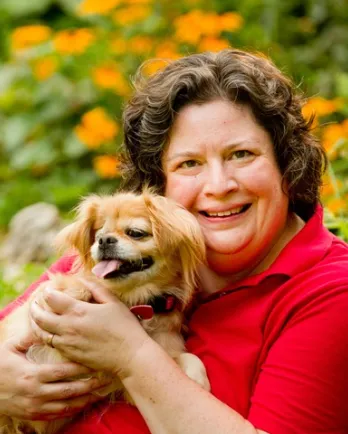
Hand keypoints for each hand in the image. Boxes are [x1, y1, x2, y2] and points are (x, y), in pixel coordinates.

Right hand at [0, 335, 110, 420]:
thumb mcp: (10, 348)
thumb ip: (29, 337)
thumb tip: (46, 323)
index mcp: (32, 374)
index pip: (63, 372)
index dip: (81, 368)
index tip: (95, 362)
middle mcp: (36, 392)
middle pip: (69, 390)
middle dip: (89, 385)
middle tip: (105, 379)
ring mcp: (36, 406)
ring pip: (66, 405)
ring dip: (85, 400)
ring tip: (100, 394)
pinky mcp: (34, 415)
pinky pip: (57, 414)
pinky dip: (73, 410)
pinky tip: (84, 404)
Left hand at [30, 281, 150, 377]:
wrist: (130, 355)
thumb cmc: (125, 326)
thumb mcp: (113, 302)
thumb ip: (96, 289)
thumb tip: (83, 280)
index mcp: (78, 311)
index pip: (52, 298)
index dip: (47, 292)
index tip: (48, 289)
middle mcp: (68, 327)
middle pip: (40, 317)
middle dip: (34, 308)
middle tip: (34, 302)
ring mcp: (67, 343)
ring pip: (41, 333)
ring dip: (36, 323)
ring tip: (36, 317)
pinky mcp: (69, 355)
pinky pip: (50, 344)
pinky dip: (45, 336)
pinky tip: (49, 332)